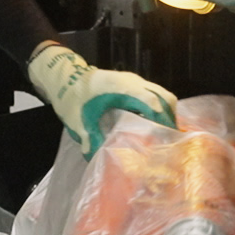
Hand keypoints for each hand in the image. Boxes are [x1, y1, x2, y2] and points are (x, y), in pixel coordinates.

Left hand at [27, 42, 177, 155]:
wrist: (64, 77)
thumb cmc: (72, 97)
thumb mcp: (78, 120)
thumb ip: (89, 138)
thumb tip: (96, 157)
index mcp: (121, 87)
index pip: (151, 101)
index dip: (162, 119)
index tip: (168, 139)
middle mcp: (133, 81)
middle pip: (164, 98)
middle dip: (170, 120)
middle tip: (170, 143)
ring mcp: (135, 81)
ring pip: (162, 96)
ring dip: (166, 115)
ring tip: (164, 138)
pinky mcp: (133, 85)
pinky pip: (155, 95)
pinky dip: (159, 110)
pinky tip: (154, 128)